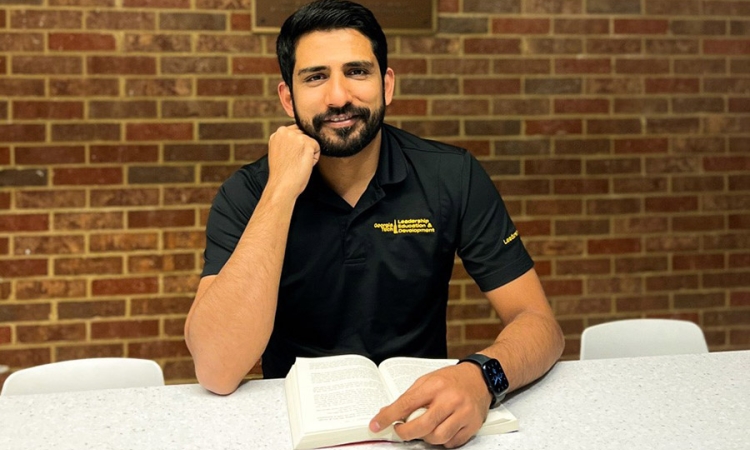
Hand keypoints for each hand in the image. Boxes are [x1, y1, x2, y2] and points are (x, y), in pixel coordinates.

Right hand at [267, 125, 319, 196]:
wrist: (282, 185)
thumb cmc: (282, 173)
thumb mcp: (279, 151)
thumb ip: (286, 141)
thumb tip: (300, 136)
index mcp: (277, 133)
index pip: (296, 131)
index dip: (296, 146)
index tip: (290, 157)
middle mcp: (285, 131)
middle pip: (304, 134)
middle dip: (303, 148)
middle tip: (293, 161)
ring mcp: (296, 136)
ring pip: (311, 141)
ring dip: (308, 153)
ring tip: (297, 163)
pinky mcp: (307, 143)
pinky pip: (317, 148)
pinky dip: (314, 158)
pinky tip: (303, 164)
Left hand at [370, 363, 490, 447]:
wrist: (480, 378)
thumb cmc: (452, 379)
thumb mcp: (428, 380)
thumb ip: (409, 397)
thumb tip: (388, 413)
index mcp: (436, 386)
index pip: (407, 404)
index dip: (389, 416)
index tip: (377, 424)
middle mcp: (450, 400)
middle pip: (423, 425)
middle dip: (406, 433)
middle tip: (400, 431)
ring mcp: (463, 414)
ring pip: (437, 437)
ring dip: (426, 437)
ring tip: (425, 428)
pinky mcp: (472, 426)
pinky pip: (451, 442)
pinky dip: (442, 440)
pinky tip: (442, 428)